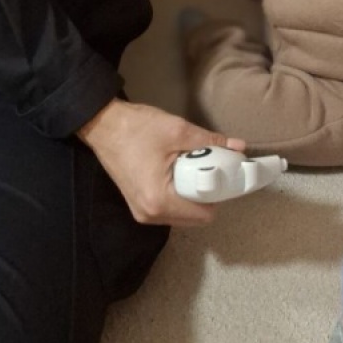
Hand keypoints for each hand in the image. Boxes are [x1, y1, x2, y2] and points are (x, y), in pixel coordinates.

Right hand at [78, 99, 245, 226]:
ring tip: (195, 165)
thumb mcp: (178, 130)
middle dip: (206, 193)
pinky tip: (180, 169)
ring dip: (192, 192)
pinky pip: (169, 206)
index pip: (204, 214)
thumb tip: (239, 146)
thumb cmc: (138, 129)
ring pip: (182, 213)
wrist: (103, 125)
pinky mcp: (138, 204)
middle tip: (212, 166)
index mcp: (160, 201)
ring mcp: (142, 212)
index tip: (225, 174)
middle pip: (194, 216)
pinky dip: (179, 192)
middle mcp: (151, 215)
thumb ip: (210, 140)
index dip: (219, 193)